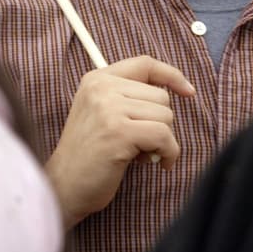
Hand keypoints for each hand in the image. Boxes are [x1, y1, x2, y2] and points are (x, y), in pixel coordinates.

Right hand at [45, 55, 195, 228]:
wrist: (64, 186)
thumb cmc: (90, 155)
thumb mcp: (103, 114)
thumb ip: (129, 97)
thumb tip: (176, 89)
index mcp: (97, 79)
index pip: (145, 64)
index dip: (171, 75)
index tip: (188, 91)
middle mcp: (101, 88)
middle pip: (161, 96)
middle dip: (160, 123)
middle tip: (140, 143)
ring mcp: (109, 108)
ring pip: (166, 116)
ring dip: (162, 140)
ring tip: (140, 153)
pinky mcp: (119, 132)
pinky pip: (164, 136)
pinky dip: (168, 153)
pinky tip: (155, 163)